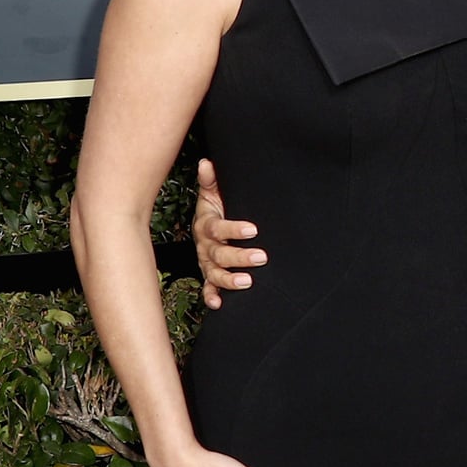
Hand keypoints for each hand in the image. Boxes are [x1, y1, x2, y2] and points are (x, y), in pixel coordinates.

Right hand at [194, 157, 265, 308]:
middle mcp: (204, 245)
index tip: (253, 229)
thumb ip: (211, 180)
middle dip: (239, 256)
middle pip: (218, 254)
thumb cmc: (216, 207)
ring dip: (228, 279)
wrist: (208, 223)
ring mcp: (206, 262)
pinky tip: (219, 304)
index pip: (217, 228)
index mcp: (206, 224)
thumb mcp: (213, 193)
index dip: (234, 229)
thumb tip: (207, 163)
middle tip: (261, 257)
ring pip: (213, 273)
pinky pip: (207, 288)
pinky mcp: (209, 274)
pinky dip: (211, 296)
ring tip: (247, 282)